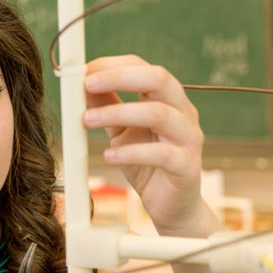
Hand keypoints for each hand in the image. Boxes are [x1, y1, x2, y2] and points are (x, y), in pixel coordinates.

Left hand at [84, 55, 210, 234]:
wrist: (171, 206)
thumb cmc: (147, 163)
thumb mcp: (120, 131)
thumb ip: (107, 106)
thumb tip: (83, 83)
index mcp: (167, 99)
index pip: (145, 68)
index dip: (114, 65)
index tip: (84, 72)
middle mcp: (183, 113)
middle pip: (160, 79)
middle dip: (120, 77)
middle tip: (87, 84)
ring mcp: (189, 139)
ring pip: (159, 114)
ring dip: (119, 112)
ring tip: (86, 120)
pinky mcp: (187, 167)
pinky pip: (162, 154)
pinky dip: (131, 152)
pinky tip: (108, 155)